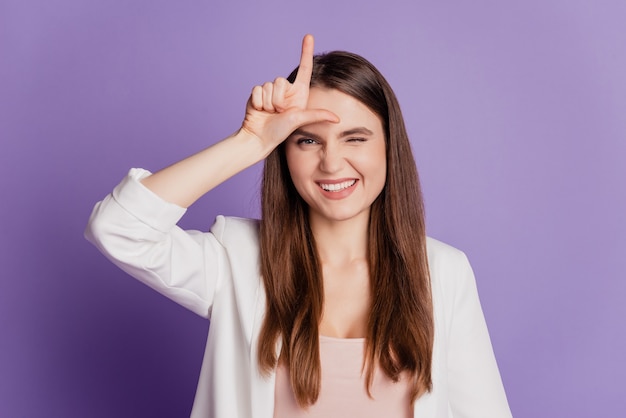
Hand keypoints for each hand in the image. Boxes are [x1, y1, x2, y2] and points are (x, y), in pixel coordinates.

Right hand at [240, 34, 338, 154]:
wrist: (259, 138)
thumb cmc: (280, 131)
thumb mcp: (300, 120)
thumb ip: (317, 115)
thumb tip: (338, 119)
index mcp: (298, 93)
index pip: (304, 68)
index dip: (306, 52)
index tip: (309, 36)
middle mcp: (285, 90)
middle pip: (280, 81)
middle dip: (278, 100)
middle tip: (279, 112)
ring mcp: (271, 91)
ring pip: (268, 85)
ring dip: (268, 103)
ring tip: (270, 113)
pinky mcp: (257, 92)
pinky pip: (257, 89)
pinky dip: (258, 102)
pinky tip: (260, 110)